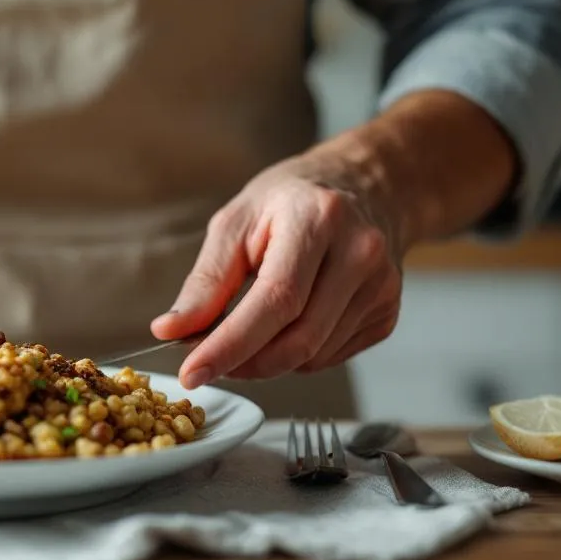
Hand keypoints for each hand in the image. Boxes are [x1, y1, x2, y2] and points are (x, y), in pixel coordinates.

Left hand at [150, 150, 403, 388]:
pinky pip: (331, 357)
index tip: (193, 371)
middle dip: (245, 363)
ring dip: (267, 361)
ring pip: (314, 355)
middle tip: (208, 363)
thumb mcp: (235, 224)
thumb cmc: (290, 202)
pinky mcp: (388, 312)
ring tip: (244, 335)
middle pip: (300, 337)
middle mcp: (360, 252)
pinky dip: (296, 356)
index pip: (276, 300)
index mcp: (317, 218)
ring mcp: (382, 285)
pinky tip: (284, 327)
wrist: (362, 188)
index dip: (231, 344)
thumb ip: (206, 282)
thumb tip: (171, 330)